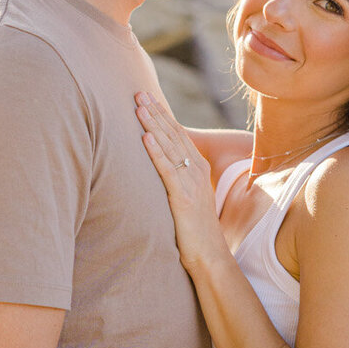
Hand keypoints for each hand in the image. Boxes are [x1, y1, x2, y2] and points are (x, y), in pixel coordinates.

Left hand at [136, 92, 224, 274]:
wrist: (210, 256)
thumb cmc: (196, 231)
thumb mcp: (188, 199)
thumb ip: (179, 181)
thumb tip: (163, 171)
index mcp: (197, 169)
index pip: (178, 135)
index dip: (162, 115)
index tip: (147, 98)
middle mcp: (196, 170)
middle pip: (173, 134)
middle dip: (155, 112)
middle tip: (138, 91)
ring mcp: (191, 182)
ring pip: (169, 146)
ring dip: (153, 124)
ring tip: (138, 106)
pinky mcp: (182, 197)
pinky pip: (167, 169)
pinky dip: (156, 151)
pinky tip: (145, 137)